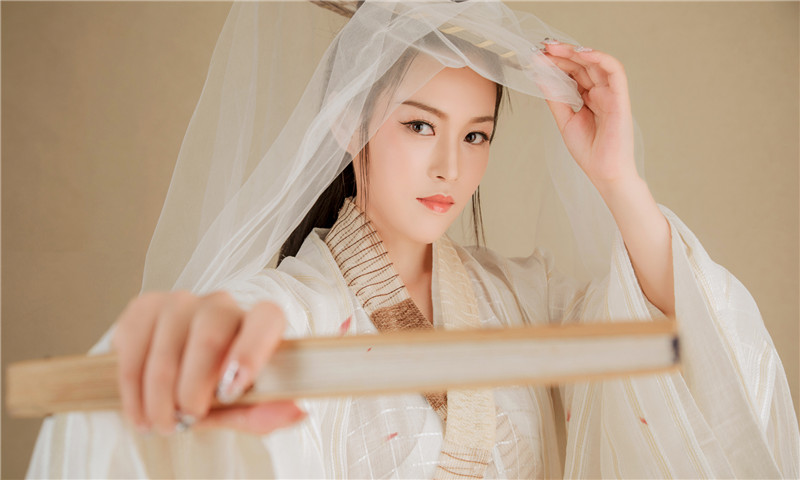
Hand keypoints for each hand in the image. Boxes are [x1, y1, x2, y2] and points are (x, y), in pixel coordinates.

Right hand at [111, 290, 304, 434]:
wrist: (174, 377)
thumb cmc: (216, 387)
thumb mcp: (242, 407)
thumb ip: (266, 411)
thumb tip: (296, 410)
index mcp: (257, 323)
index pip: (266, 319)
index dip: (252, 350)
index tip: (233, 389)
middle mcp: (221, 305)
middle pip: (210, 336)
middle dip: (193, 388)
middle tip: (186, 419)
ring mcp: (180, 302)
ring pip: (167, 350)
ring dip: (160, 397)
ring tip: (162, 422)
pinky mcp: (144, 308)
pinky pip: (133, 350)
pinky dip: (134, 390)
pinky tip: (140, 410)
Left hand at [534, 40, 638, 191]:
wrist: (604, 172)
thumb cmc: (588, 151)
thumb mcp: (564, 120)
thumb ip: (555, 98)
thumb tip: (540, 77)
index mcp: (588, 98)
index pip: (572, 73)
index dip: (556, 62)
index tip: (537, 56)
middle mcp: (600, 93)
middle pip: (581, 65)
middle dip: (562, 54)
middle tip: (543, 47)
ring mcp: (611, 94)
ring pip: (595, 64)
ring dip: (575, 52)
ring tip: (554, 48)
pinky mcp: (621, 98)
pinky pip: (615, 71)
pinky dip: (599, 58)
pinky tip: (581, 53)